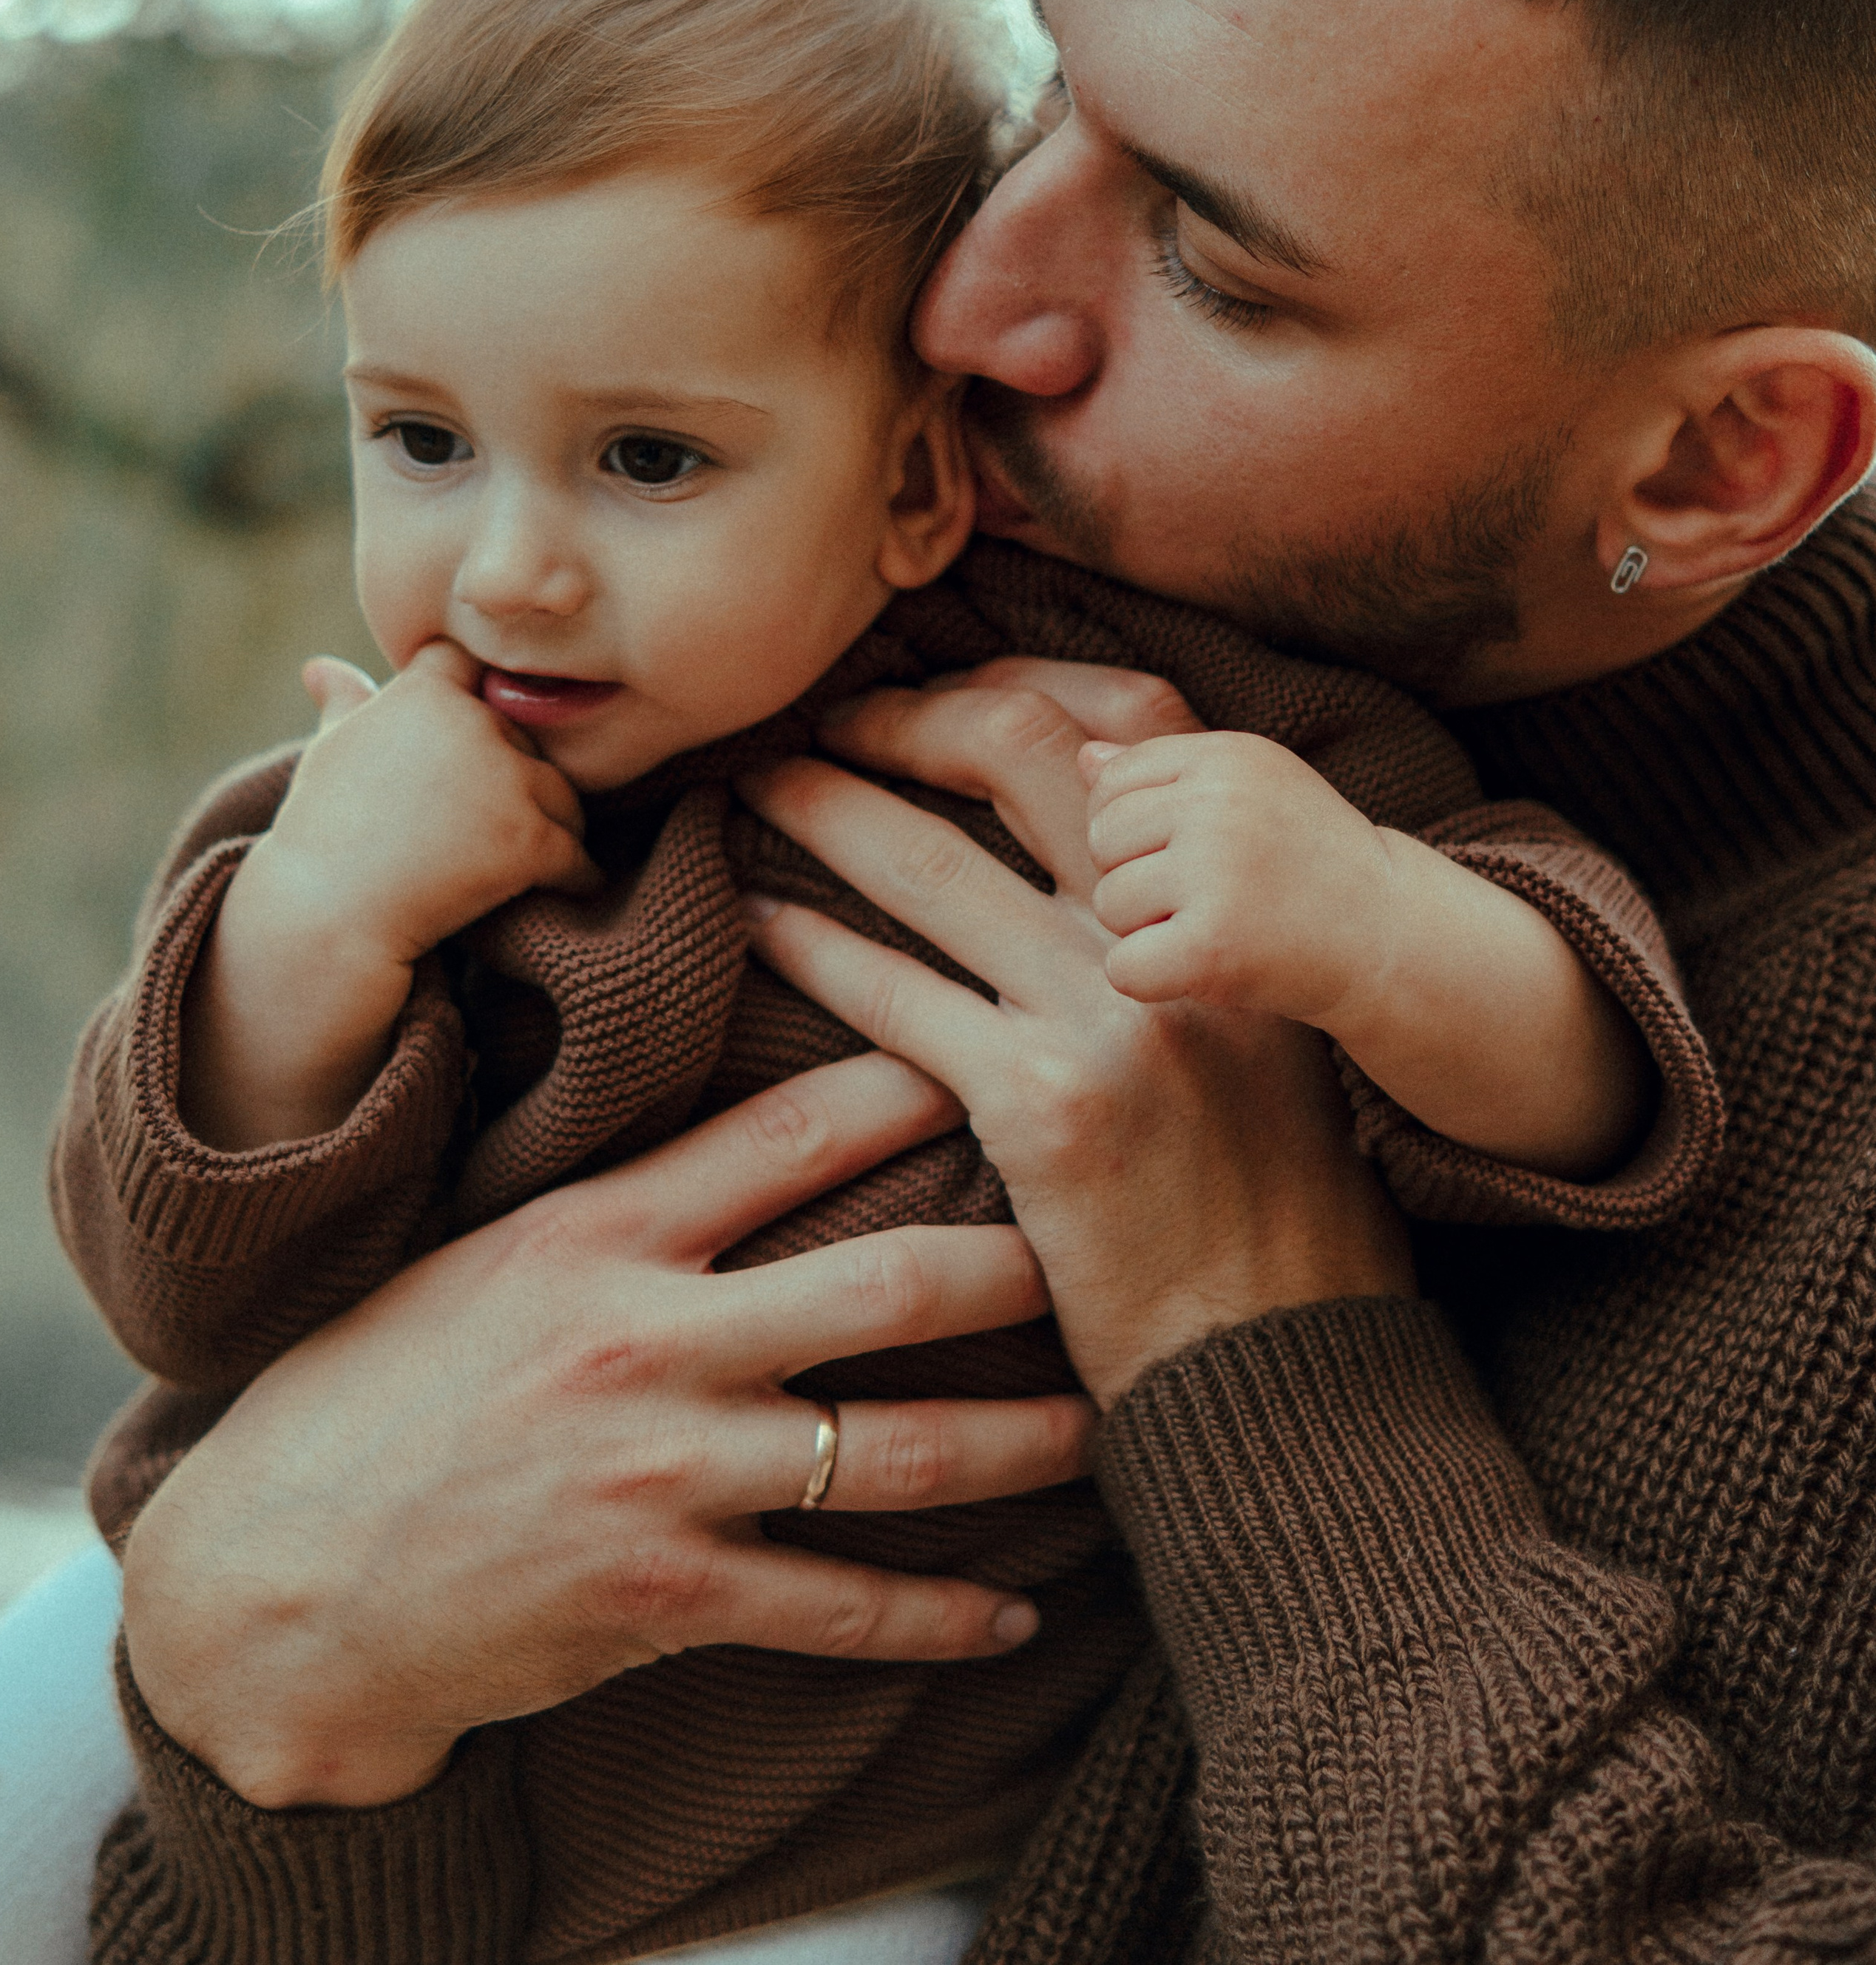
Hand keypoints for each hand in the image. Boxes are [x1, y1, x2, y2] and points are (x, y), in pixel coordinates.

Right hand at [122, 1053, 1093, 1809]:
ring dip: (1018, 1439)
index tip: (1006, 1050)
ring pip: (893, 1451)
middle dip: (1017, 1264)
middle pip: (883, 1284)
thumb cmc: (375, 1390)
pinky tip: (1019, 1613)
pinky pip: (839, 1607)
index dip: (917, 1084)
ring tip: (1104, 1417)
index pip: (793, 1132)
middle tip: (1107, 1239)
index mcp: (602, 1234)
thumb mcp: (490, 1256)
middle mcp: (647, 1343)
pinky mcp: (664, 1599)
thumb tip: (756, 1137)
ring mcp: (663, 1477)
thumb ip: (626, 1204)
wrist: (273, 1581)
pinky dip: (941, 1615)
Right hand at [268, 641, 599, 968]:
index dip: (474, 698)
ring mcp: (507, 780)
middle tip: (495, 825)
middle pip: (525, 740)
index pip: (472, 666)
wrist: (326, 917)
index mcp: (426, 693)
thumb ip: (346, 705)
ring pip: (563, 796)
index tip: (466, 746)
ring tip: (535, 859)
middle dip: (518, 778)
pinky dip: (578, 875)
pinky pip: (577, 855)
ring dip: (558, 826)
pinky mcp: (531, 839)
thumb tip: (321, 669)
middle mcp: (473, 724)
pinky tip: (569, 887)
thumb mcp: (330, 754)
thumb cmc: (321, 834)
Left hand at [742, 677, 1412, 1408]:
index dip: (1018, 690)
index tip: (938, 696)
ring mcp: (1113, 1019)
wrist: (1289, 1359)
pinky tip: (759, 925)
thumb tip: (1086, 848)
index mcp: (1234, 907)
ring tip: (761, 789)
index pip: (1135, 726)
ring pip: (937, 868)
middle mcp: (1178, 940)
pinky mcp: (1044, 1110)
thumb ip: (1181, 938)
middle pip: (1023, 759)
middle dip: (904, 721)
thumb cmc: (1272, 1207)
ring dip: (831, 811)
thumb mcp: (1262, 1041)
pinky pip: (896, 998)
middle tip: (823, 720)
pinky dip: (814, 949)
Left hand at [1083, 730, 1400, 1025]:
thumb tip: (1087, 759)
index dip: (1136, 831)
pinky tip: (1205, 972)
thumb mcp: (1253, 791)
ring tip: (1216, 929)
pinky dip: (1153, 981)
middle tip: (1206, 900)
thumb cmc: (1311, 864)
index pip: (1112, 785)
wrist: (1394, 939)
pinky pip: (1124, 967)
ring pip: (1109, 904)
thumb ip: (1169, 773)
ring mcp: (1217, 872)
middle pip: (1102, 841)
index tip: (1189, 857)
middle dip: (1137, 878)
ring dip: (1148, 931)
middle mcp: (1219, 802)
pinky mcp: (1214, 945)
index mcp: (1225, 756)